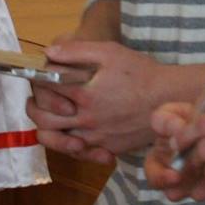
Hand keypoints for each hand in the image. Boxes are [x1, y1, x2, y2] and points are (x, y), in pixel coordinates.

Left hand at [36, 38, 168, 160]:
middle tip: (36, 100)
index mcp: (83, 94)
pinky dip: (71, 145)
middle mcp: (85, 119)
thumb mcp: (109, 52)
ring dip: (49, 129)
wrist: (170, 98)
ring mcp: (96, 137)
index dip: (37, 79)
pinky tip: (72, 134)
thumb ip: (77, 51)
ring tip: (50, 118)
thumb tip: (48, 53)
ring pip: (58, 140)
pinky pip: (80, 153)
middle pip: (44, 120)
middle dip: (34, 107)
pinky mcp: (107, 148)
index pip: (46, 88)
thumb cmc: (141, 73)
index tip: (38, 75)